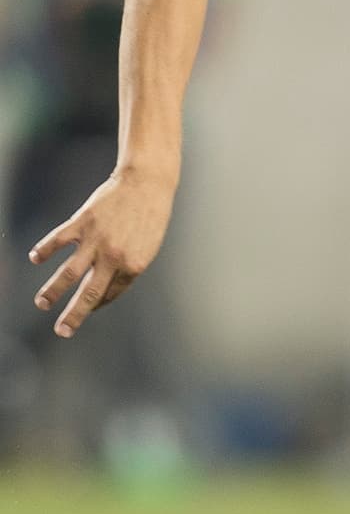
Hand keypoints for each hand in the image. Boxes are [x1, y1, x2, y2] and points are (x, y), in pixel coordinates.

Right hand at [29, 165, 175, 338]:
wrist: (148, 182)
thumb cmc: (151, 215)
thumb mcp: (148, 246)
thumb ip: (128, 266)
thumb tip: (108, 285)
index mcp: (133, 266)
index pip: (110, 293)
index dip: (98, 303)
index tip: (89, 308)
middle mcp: (113, 257)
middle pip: (88, 293)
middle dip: (74, 315)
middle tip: (62, 331)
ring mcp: (96, 240)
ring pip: (69, 273)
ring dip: (53, 291)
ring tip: (42, 303)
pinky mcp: (83, 222)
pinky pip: (58, 240)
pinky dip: (44, 250)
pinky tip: (35, 258)